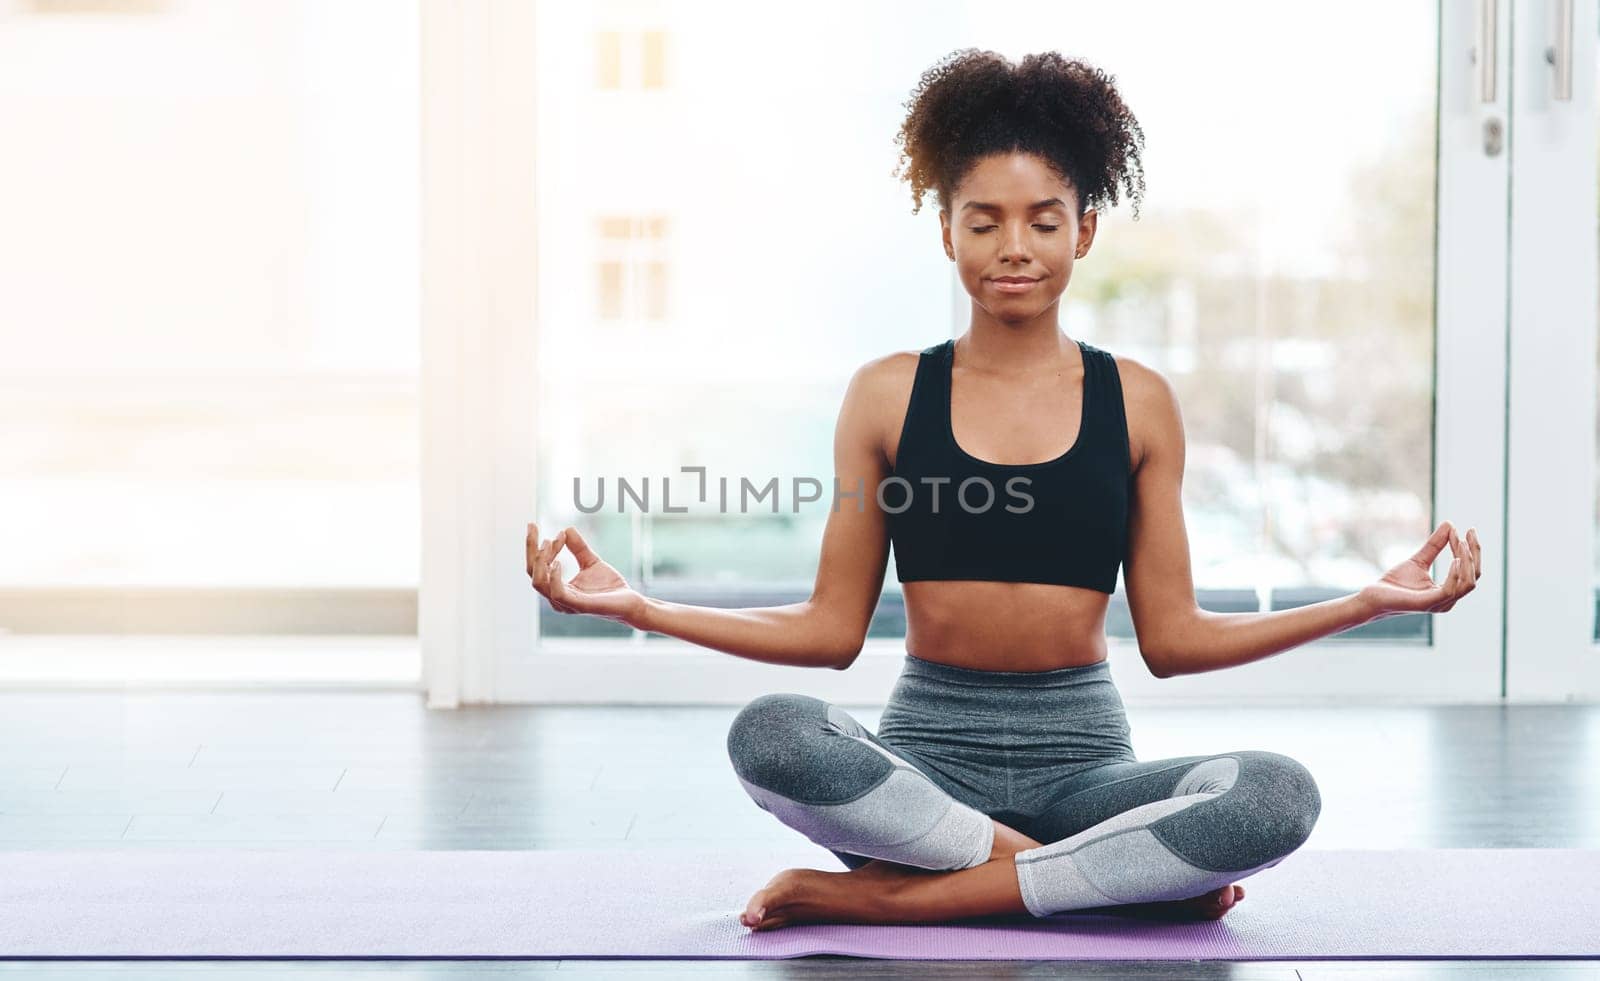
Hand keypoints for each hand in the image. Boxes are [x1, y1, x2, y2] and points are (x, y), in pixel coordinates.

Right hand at [525, 522, 645, 626]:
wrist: (630, 602)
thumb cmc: (610, 586)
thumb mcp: (591, 561)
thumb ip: (578, 548)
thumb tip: (566, 529)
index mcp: (557, 588)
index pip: (537, 567)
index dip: (540, 547)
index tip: (556, 532)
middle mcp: (556, 597)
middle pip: (533, 572)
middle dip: (531, 548)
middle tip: (534, 527)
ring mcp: (566, 603)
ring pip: (539, 583)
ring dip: (541, 560)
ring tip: (549, 542)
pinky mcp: (579, 606)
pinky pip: (557, 593)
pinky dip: (554, 577)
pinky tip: (558, 562)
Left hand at [1358, 521, 1480, 619]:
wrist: (1374, 596)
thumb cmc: (1396, 582)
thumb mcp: (1419, 560)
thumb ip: (1435, 545)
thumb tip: (1450, 524)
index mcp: (1449, 592)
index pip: (1469, 570)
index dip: (1469, 550)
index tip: (1463, 530)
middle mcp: (1449, 600)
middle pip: (1474, 576)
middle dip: (1474, 552)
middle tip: (1470, 532)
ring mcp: (1440, 603)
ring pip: (1468, 583)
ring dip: (1467, 561)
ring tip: (1462, 542)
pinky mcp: (1428, 603)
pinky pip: (1451, 589)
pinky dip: (1455, 573)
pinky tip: (1454, 559)